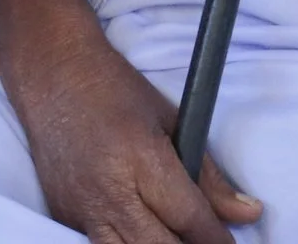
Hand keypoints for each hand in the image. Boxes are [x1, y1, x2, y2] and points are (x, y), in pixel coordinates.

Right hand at [0, 0, 261, 243]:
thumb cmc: (114, 88)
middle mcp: (108, 188)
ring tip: (171, 235)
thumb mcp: (172, 120)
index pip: (190, 220)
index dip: (218, 240)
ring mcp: (80, 205)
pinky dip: (125, 243)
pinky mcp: (61, 212)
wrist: (50, 71)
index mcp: (140, 158)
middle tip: (204, 240)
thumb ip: (208, 175)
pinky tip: (139, 232)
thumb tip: (247, 215)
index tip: (231, 243)